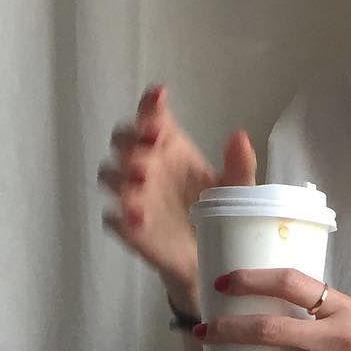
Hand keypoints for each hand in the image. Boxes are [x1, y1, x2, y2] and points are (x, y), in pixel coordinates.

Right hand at [97, 82, 258, 298]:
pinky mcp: (129, 227)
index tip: (160, 97)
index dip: (150, 105)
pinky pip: (114, 218)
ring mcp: (133, 195)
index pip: (151, 117)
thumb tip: (240, 137)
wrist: (213, 254)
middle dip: (130, 139)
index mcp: (170, 147)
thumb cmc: (219, 211)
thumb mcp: (236, 188)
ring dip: (121, 174)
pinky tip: (139, 218)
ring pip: (110, 175)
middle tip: (152, 145)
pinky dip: (121, 216)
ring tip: (143, 181)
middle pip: (122, 140)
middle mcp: (146, 165)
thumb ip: (239, 165)